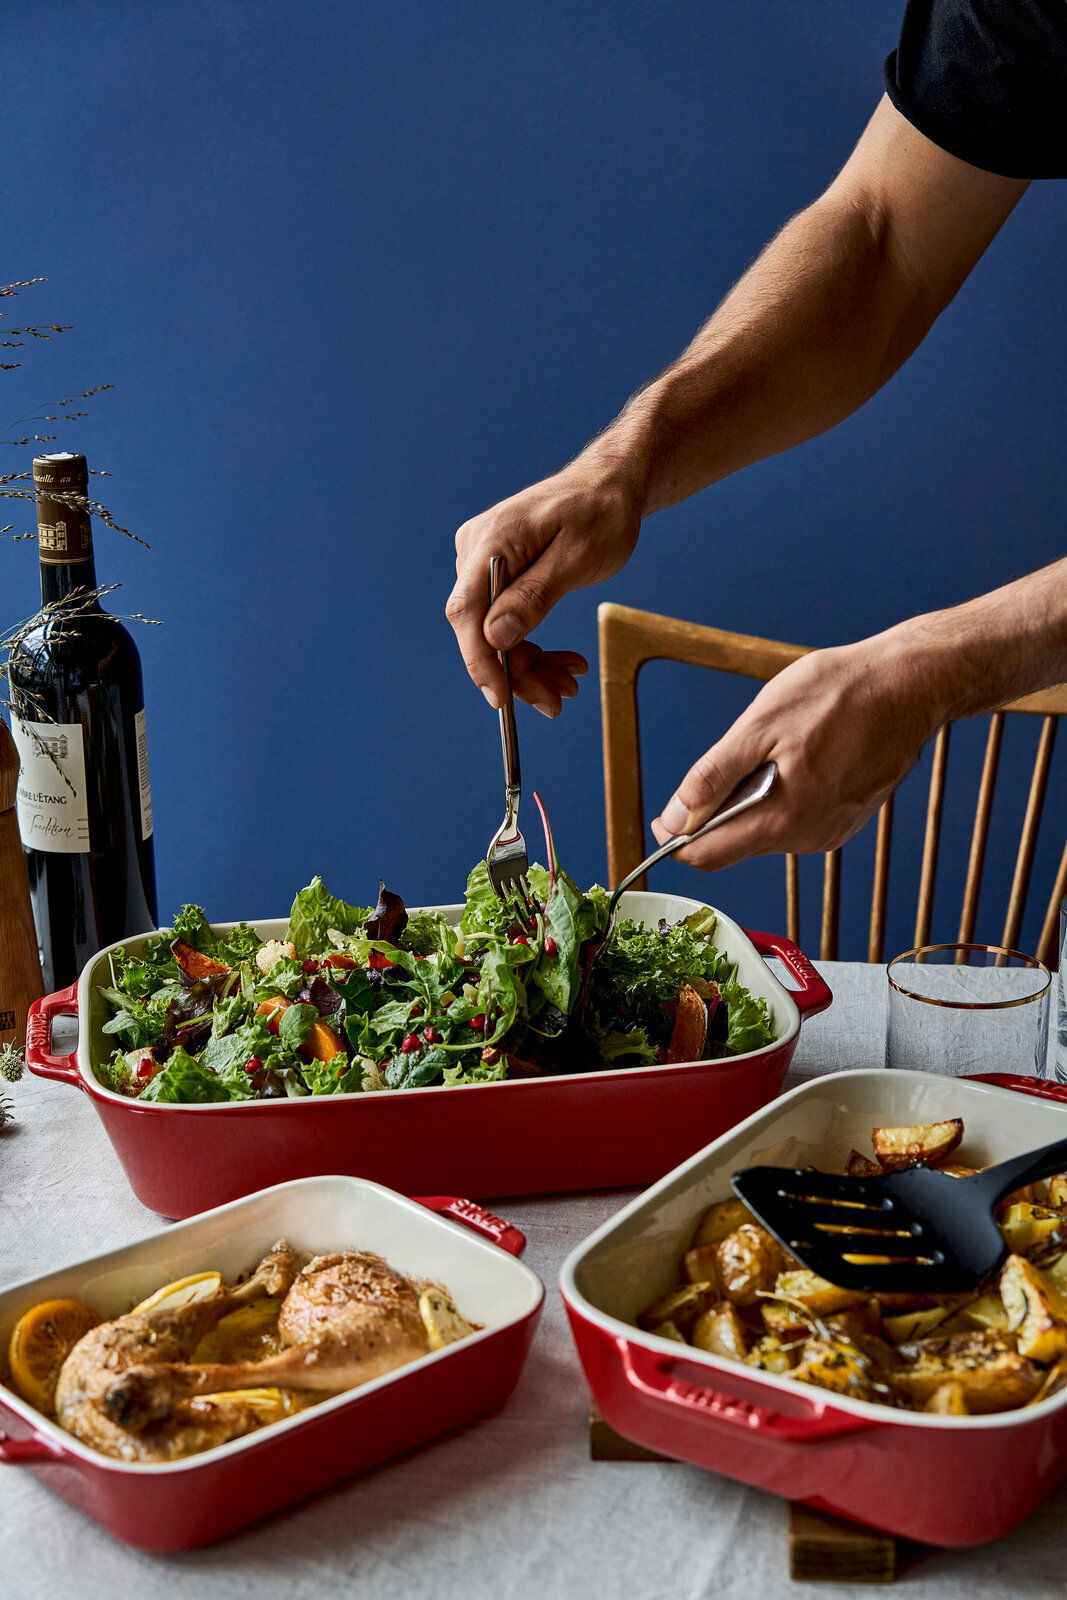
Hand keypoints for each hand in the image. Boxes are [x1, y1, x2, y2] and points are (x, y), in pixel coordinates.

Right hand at [446, 463, 641, 712]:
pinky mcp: (497, 571)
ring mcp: (484, 561)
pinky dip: (531, 645)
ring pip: (494, 630)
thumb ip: (534, 597)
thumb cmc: (601, 514)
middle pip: (480, 628)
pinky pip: (504, 618)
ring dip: (528, 664)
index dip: (479, 661)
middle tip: (558, 701)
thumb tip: (495, 638)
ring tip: (569, 683)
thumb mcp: (578, 558)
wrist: (610, 486)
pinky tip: (562, 661)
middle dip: (517, 671)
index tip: (500, 699)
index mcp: (493, 540)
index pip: (467, 611)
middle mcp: (477, 550)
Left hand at [650, 638, 942, 867]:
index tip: (664, 817)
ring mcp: (831, 831)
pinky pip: (796, 818)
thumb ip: (712, 777)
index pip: (707, 856)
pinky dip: (783, 795)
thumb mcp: (759, 726)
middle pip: (736, 844)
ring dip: (752, 800)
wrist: (912, 683)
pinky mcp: (848, 818)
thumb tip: (674, 818)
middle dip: (716, 813)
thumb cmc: (838, 694)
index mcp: (781, 820)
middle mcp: (807, 838)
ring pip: (767, 830)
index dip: (676, 840)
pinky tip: (801, 755)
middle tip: (728, 759)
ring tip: (775, 748)